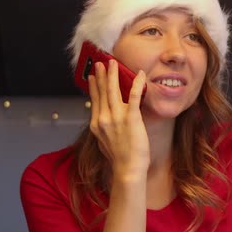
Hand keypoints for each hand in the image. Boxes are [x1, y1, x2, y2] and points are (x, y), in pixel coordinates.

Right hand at [88, 60, 149, 179]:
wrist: (127, 169)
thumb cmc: (119, 159)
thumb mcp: (104, 142)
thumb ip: (103, 129)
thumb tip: (103, 122)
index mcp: (97, 124)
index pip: (94, 100)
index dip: (93, 86)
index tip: (92, 76)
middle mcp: (103, 118)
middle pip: (101, 92)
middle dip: (101, 76)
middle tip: (99, 63)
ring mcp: (117, 118)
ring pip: (113, 91)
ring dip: (112, 75)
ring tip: (112, 64)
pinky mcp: (131, 118)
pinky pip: (133, 96)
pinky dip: (137, 84)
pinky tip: (140, 74)